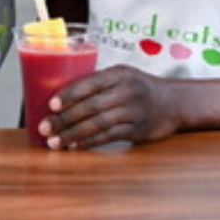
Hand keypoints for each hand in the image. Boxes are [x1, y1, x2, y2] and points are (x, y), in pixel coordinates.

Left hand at [39, 66, 177, 148]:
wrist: (174, 102)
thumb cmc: (139, 87)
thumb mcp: (122, 76)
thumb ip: (98, 83)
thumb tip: (60, 96)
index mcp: (120, 74)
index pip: (91, 82)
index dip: (70, 93)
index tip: (51, 104)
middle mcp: (128, 91)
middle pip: (92, 106)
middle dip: (65, 118)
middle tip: (46, 127)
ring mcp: (134, 111)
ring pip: (98, 124)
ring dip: (73, 134)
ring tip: (55, 142)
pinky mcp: (138, 130)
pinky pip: (108, 137)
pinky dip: (89, 142)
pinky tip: (74, 146)